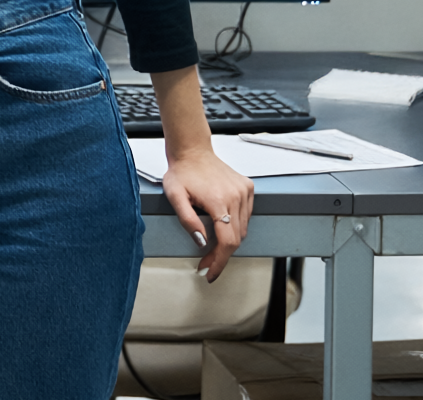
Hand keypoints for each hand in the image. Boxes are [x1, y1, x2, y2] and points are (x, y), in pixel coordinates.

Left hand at [161, 147, 255, 281]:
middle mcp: (236, 196)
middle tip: (206, 263)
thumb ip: (188, 221)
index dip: (219, 261)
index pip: (227, 242)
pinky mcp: (248, 188)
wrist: (192, 150)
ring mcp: (244, 191)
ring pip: (243, 229)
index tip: (210, 272)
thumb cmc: (182, 171)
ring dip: (229, 242)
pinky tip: (222, 225)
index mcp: (219, 200)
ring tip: (212, 247)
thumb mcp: (175, 197)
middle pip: (236, 239)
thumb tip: (201, 241)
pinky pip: (246, 216)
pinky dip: (236, 226)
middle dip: (221, 256)